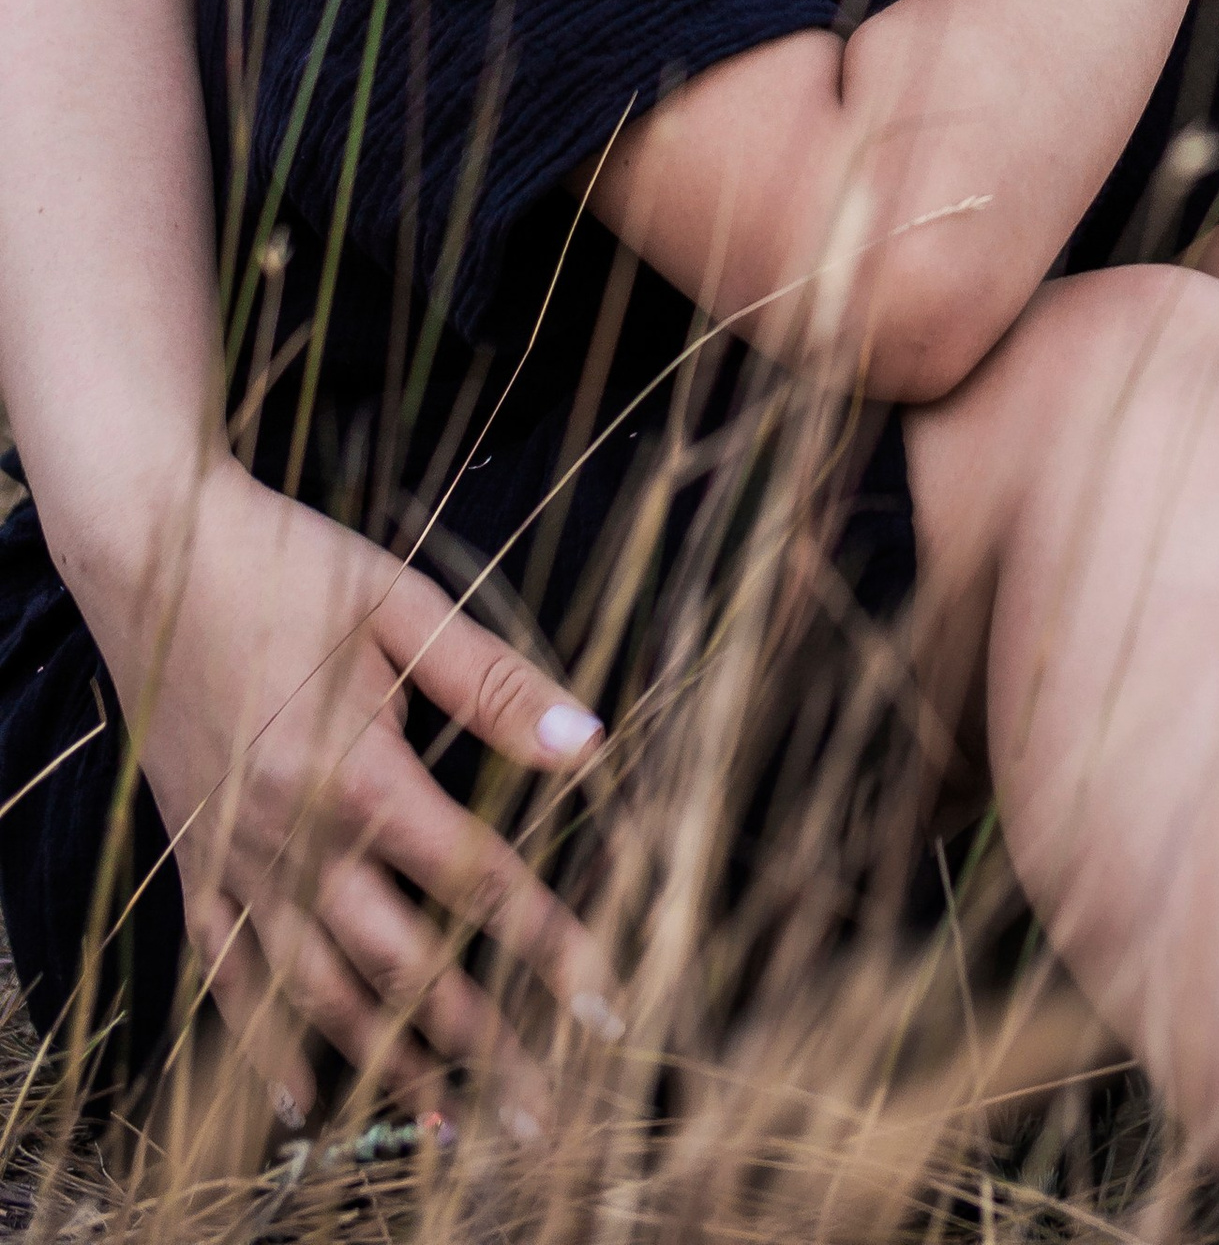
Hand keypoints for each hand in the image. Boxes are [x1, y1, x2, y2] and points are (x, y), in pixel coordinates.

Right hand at [97, 460, 618, 1128]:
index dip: (546, 943)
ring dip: (383, 1063)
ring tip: (446, 1125)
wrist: (155, 552)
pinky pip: (228, 973)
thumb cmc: (290, 565)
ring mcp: (236, 857)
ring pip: (316, 990)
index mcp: (357, 772)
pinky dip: (263, 1041)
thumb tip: (590, 744)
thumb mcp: (405, 604)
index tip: (604, 1000)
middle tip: (539, 1110)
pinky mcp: (194, 857)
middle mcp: (293, 836)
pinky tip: (298, 1098)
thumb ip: (496, 683)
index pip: (475, 879)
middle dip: (477, 1040)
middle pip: (401, 964)